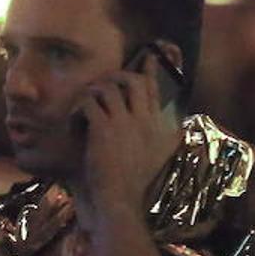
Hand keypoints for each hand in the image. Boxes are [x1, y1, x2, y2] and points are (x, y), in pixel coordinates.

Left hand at [74, 55, 182, 220]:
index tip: (148, 56)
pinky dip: (79, 108)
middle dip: (115, 77)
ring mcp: (123, 122)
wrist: (121, 199)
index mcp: (158, 126)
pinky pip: (88, 103)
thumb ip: (169, 140)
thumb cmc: (137, 184)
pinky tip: (75, 120)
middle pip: (132, 81)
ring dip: (92, 92)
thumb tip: (179, 127)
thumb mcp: (160, 158)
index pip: (154, 90)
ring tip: (84, 103)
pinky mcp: (103, 128)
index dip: (149, 70)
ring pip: (107, 88)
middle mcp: (144, 120)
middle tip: (103, 84)